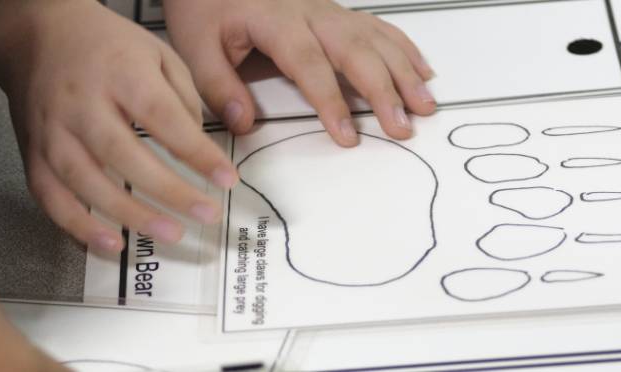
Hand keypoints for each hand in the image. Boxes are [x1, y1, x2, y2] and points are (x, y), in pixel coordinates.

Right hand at [0, 0, 233, 251]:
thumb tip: (199, 152)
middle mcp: (81, 103)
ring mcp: (52, 131)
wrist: (39, 36)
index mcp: (119, 72)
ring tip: (169, 233)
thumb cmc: (106, 48)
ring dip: (129, 214)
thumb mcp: (157, 54)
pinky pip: (52, 197)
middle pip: (123, 154)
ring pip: (86, 182)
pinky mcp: (33, 153)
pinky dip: (78, 226)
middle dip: (168, 190)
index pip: (162, 116)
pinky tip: (110, 243)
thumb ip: (183, 100)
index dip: (196, 152)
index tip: (226, 179)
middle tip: (205, 214)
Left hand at [166, 0, 437, 145]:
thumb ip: (218, 86)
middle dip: (384, 89)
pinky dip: (404, 48)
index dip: (331, 100)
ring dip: (404, 71)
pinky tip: (422, 69)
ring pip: (375, 38)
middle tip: (403, 125)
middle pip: (356, 50)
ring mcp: (328, 10)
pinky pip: (378, 27)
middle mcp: (310, 12)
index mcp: (275, 20)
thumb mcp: (195, 46)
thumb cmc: (206, 8)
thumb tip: (244, 122)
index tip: (347, 134)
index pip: (309, 63)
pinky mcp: (335, 13)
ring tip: (425, 104)